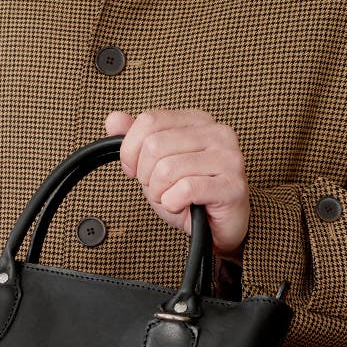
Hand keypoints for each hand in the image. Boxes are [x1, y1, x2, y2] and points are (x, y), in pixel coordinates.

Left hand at [106, 110, 249, 259]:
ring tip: (172, 198)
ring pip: (166, 169)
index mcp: (197, 121)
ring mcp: (228, 157)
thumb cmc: (187, 194)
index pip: (149, 121)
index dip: (131, 150)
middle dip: (146, 176)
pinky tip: (182, 205)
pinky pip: (185, 189)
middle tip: (159, 188)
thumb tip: (113, 119)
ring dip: (159, 193)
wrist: (214, 227)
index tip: (136, 170)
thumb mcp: (153, 164)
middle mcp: (216, 133)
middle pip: (154, 145)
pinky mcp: (233, 185)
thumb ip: (135, 140)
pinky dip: (173, 203)